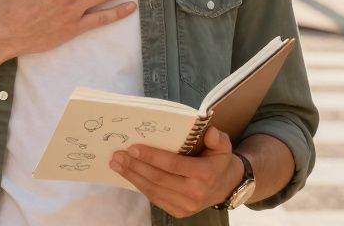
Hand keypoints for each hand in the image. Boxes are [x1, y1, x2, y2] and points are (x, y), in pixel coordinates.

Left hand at [110, 126, 243, 217]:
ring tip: (117, 164)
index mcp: (204, 174)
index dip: (151, 156)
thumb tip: (209, 131)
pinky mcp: (178, 212)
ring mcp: (186, 206)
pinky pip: (155, 198)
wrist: (226, 187)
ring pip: (153, 190)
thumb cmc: (218, 161)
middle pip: (158, 178)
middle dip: (135, 166)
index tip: (133, 147)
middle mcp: (195, 193)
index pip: (173, 165)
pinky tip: (129, 175)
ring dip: (132, 177)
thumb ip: (217, 138)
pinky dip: (140, 186)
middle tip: (118, 155)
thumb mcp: (223, 146)